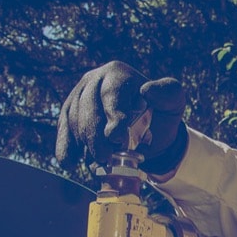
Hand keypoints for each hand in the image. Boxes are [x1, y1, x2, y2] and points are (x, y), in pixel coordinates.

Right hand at [55, 61, 187, 171]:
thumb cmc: (160, 111)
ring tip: (98, 162)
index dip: (113, 115)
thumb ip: (168, 93)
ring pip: (74, 120)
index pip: (112, 94)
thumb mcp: (173, 101)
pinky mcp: (69, 113)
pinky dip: (65, 147)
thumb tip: (146, 91)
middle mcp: (94, 80)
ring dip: (84, 144)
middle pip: (88, 108)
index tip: (116, 137)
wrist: (148, 128)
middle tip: (106, 156)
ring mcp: (79, 95)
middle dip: (96, 136)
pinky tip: (70, 162)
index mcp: (118, 74)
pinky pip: (63, 129)